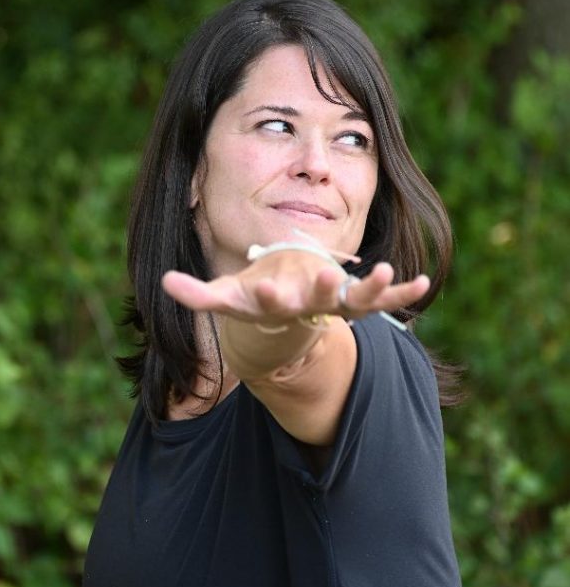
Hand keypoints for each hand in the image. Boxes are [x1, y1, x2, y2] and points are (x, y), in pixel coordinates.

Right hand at [162, 252, 429, 326]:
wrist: (288, 315)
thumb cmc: (254, 298)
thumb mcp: (226, 297)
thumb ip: (199, 295)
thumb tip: (164, 283)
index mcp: (275, 305)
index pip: (268, 302)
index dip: (266, 295)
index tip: (264, 286)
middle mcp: (308, 308)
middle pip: (315, 303)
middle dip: (322, 291)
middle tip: (330, 278)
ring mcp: (336, 306)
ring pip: (356, 302)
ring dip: (372, 290)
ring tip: (385, 271)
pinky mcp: (358, 300)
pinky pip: (384, 301)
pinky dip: (403, 293)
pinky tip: (422, 282)